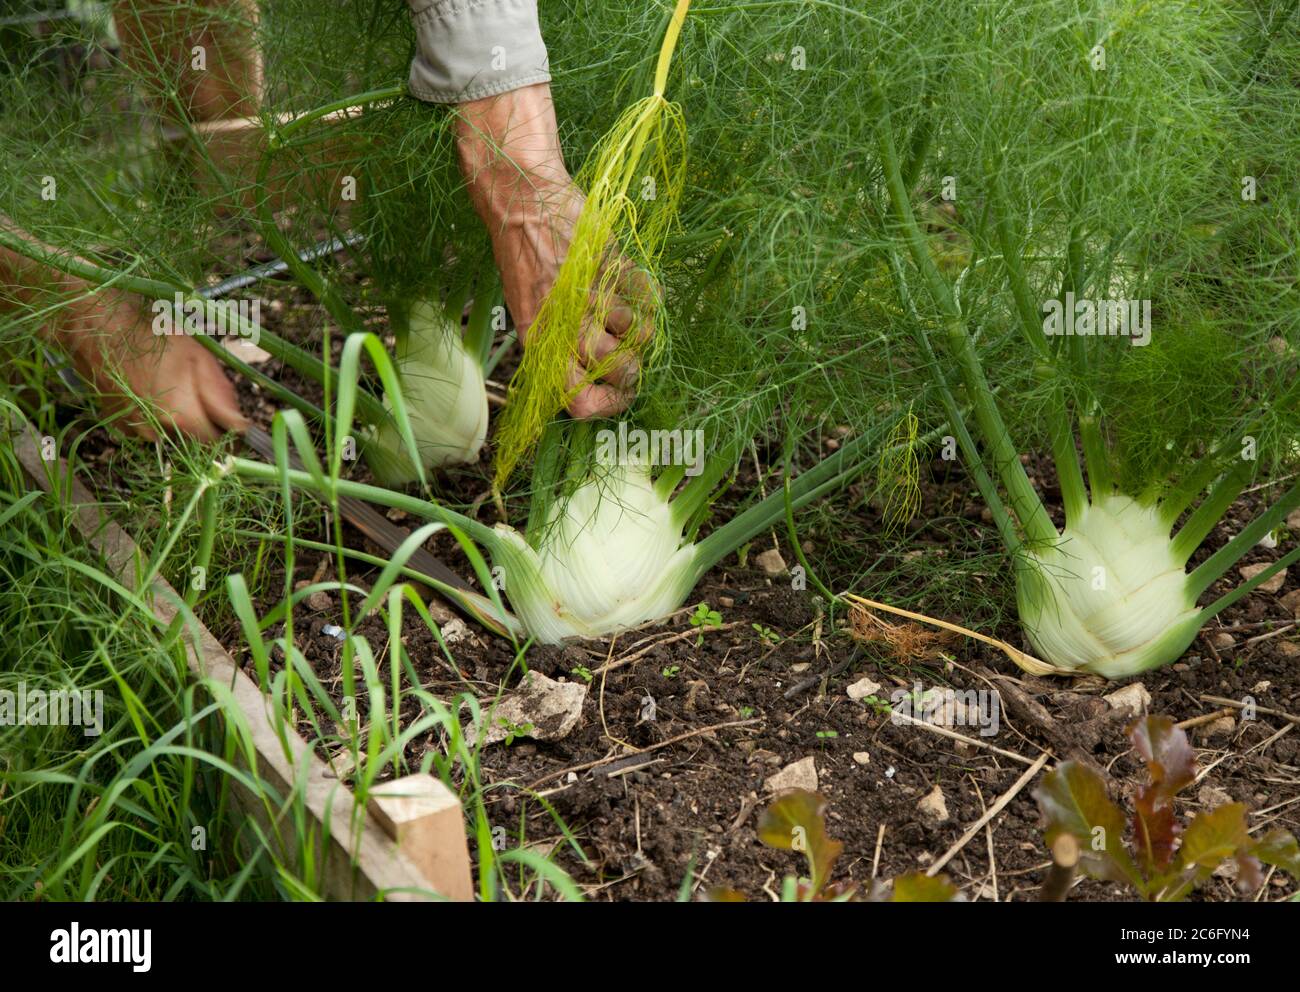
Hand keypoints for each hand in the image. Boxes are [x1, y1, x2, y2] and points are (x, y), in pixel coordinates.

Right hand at [59, 286, 247, 441]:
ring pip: (170, 436)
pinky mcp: (117, 426)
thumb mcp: (199, 359)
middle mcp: (155, 432)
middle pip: (193, 442)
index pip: (216, 444)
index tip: (232, 423)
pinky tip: (150, 391)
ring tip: (169, 386)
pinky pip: (148, 430)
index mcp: (180, 417)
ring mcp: (133, 431)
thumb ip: (222, 398)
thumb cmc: (154, 337)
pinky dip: (155, 418)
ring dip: (178, 421)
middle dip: (204, 425)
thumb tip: (241, 426)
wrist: (97, 328)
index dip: (228, 435)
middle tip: (199, 394)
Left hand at [456, 83, 650, 418]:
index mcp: (540, 340)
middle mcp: (565, 322)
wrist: (522, 197)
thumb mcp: (527, 308)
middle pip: (619, 369)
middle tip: (627, 352)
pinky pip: (646, 294)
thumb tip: (586, 387)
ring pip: (638, 333)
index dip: (605, 404)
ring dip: (635, 322)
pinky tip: (628, 282)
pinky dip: (644, 292)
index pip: (580, 399)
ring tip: (618, 304)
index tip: (614, 396)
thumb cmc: (521, 254)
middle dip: (630, 367)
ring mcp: (591, 291)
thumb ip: (557, 347)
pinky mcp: (611, 263)